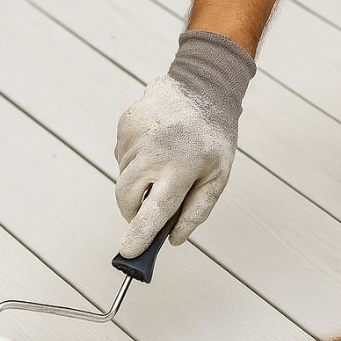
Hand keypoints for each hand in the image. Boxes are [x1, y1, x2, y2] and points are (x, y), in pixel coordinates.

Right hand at [115, 31, 254, 256]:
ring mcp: (134, 138)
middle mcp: (153, 154)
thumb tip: (172, 240)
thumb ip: (196, 211)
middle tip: (151, 207)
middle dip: (134, 211)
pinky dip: (135, 160)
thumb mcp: (218, 176)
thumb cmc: (213, 137)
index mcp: (180, 168)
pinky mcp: (124, 126)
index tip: (128, 254)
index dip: (140, 236)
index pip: (154, 211)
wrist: (202, 86)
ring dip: (139, 181)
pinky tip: (156, 144)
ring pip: (123, 178)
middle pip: (127, 198)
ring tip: (165, 160)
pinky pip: (122, 157)